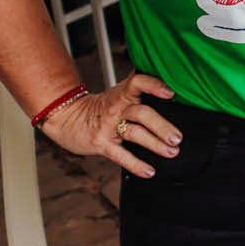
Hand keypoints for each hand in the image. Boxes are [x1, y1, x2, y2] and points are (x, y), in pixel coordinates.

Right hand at [40, 72, 178, 177]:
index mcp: (123, 94)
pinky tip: (150, 172)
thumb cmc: (101, 107)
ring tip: (172, 152)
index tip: (172, 93)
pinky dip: (136, 164)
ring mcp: (108, 127)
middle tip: (178, 137)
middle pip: (141, 113)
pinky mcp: (101, 144)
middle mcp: (116, 108)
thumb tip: (165, 73)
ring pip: (134, 133)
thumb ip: (138, 86)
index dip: (154, 86)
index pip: (137, 83)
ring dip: (155, 144)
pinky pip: (120, 155)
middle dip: (161, 126)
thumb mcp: (118, 92)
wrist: (67, 118)